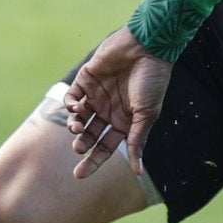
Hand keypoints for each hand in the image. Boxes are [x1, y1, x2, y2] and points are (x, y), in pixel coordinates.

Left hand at [62, 26, 173, 178]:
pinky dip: (70, 105)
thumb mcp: (146, 115)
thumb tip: (138, 172)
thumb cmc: (152, 80)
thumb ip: (137, 142)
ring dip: (75, 126)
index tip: (79, 175)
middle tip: (79, 149)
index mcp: (124, 121)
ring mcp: (97, 95)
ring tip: (78, 128)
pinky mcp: (86, 79)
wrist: (147, 47)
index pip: (105, 146)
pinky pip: (72, 97)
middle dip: (82, 145)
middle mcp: (109, 110)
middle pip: (90, 135)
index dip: (93, 161)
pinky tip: (77, 108)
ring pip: (79, 117)